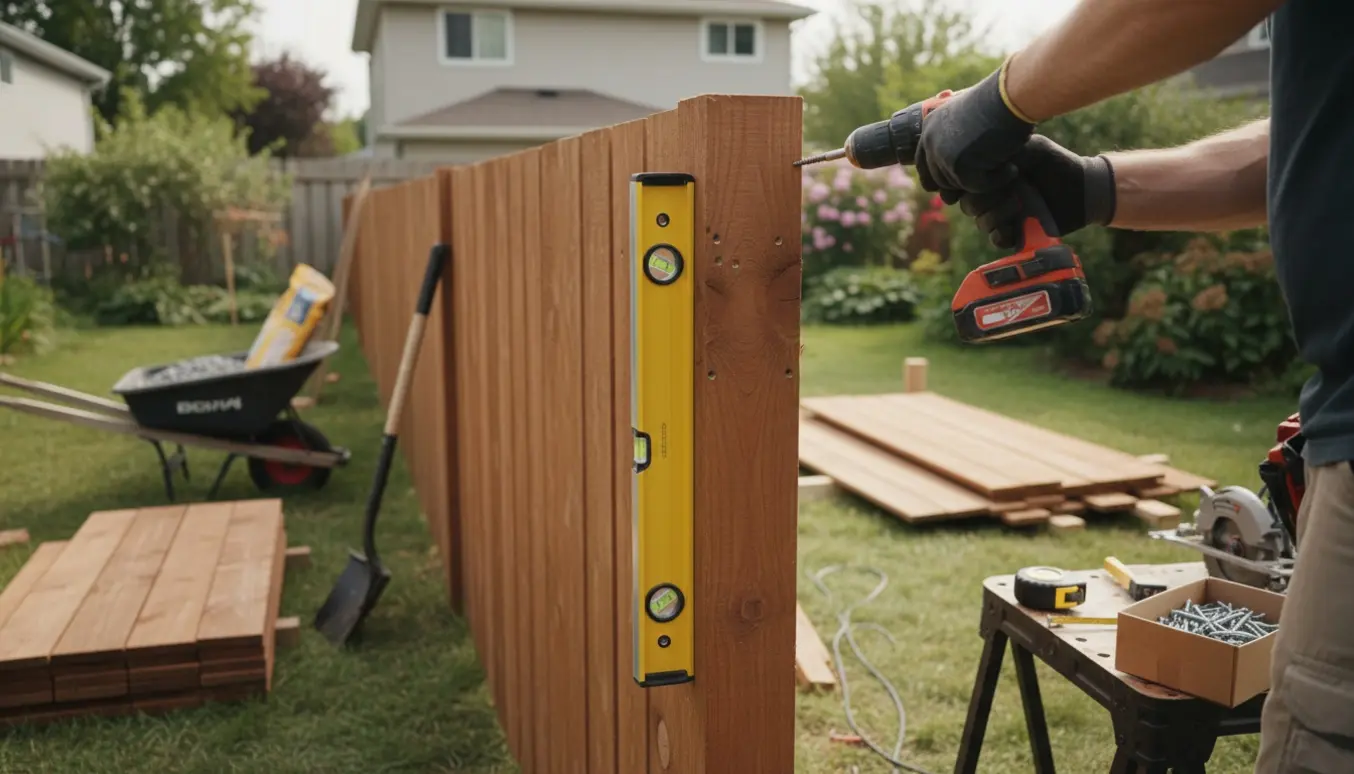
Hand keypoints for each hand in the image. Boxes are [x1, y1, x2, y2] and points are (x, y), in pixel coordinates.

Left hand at [913, 61, 1036, 201]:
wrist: (1011, 97)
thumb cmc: (1001, 101)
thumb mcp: (971, 113)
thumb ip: (959, 132)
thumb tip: (960, 155)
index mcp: (930, 126)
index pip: (923, 163)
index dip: (937, 177)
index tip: (955, 184)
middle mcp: (931, 141)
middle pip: (939, 180)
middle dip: (962, 183)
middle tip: (986, 178)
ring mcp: (943, 156)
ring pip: (959, 185)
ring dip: (983, 181)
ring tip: (1006, 167)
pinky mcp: (960, 168)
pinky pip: (978, 187)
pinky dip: (997, 181)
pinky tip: (1012, 170)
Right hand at [959, 135, 1117, 248]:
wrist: (1082, 189)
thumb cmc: (1056, 164)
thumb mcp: (1030, 149)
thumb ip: (1002, 153)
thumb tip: (972, 163)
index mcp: (991, 175)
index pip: (963, 183)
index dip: (967, 184)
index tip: (985, 177)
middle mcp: (993, 195)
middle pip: (968, 204)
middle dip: (984, 200)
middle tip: (1009, 191)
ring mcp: (1003, 216)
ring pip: (980, 222)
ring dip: (996, 215)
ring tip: (1018, 206)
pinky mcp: (1015, 234)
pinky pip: (996, 240)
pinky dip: (1002, 234)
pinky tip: (1015, 226)